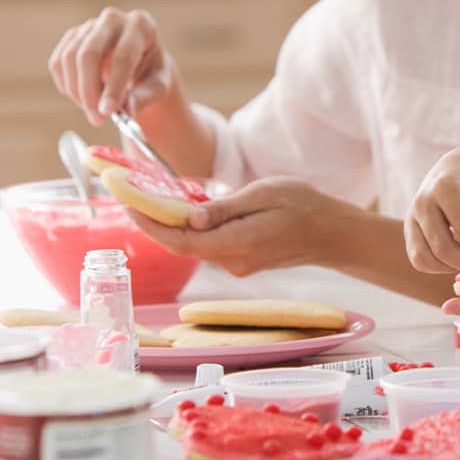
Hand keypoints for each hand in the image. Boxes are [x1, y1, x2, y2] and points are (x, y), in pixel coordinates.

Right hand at [48, 7, 174, 125]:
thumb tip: (125, 111)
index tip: (107, 112)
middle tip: (96, 118)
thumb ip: (143, 98)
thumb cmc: (152, 73)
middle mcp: (113, 19)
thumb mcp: (158, 86)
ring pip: (70, 58)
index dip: (114, 86)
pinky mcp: (72, 36)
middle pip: (89, 53)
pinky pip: (57, 62)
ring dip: (77, 91)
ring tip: (94, 111)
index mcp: (142, 26)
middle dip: (89, 91)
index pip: (123, 56)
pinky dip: (66, 85)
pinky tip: (82, 98)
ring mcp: (89, 25)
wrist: (140, 62)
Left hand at [125, 177, 341, 276]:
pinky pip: (208, 246)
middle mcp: (233, 261)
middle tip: (128, 198)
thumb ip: (226, 208)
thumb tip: (189, 217)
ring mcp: (237, 265)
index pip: (181, 241)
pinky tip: (184, 212)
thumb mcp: (265, 194)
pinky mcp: (241, 262)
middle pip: (181, 245)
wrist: (333, 234)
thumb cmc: (305, 206)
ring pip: (193, 246)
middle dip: (152, 223)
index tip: (127, 205)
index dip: (150, 225)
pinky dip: (191, 231)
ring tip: (150, 200)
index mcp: (238, 243)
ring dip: (170, 227)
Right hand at [405, 147, 459, 274]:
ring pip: (426, 258)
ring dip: (454, 268)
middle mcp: (422, 202)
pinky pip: (419, 260)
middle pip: (443, 246)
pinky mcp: (408, 232)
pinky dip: (440, 268)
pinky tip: (459, 262)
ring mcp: (411, 218)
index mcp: (445, 186)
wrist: (452, 170)